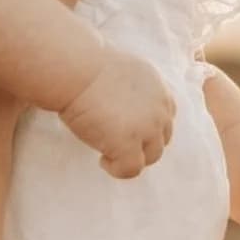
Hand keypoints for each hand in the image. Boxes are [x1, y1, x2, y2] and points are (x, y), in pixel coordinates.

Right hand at [59, 46, 175, 180]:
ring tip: (107, 153)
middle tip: (115, 143)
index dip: (147, 127)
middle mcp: (160, 109)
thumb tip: (129, 114)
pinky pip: (132, 169)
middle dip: (141, 144)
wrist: (74, 72)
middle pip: (161, 139)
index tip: (126, 128)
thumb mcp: (124, 74)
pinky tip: (102, 160)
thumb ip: (135, 92)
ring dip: (132, 158)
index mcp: (158, 89)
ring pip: (151, 156)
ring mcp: (148, 127)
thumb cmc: (85, 69)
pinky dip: (118, 169)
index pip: (165, 117)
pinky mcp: (130, 143)